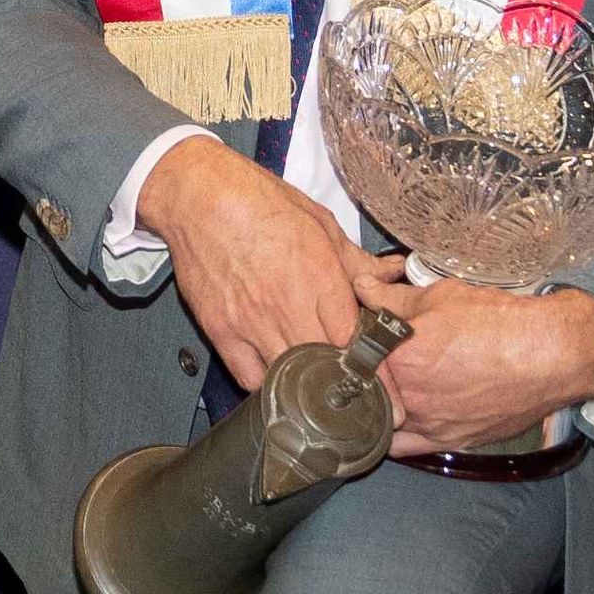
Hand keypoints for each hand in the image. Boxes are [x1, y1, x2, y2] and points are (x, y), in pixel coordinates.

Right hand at [140, 135, 394, 392]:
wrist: (199, 196)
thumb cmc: (260, 202)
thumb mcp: (319, 222)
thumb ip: (357, 259)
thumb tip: (393, 272)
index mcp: (319, 277)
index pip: (355, 341)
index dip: (373, 368)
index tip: (385, 389)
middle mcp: (288, 304)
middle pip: (326, 367)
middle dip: (345, 385)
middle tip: (358, 396)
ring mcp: (252, 322)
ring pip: (290, 378)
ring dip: (307, 387)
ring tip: (319, 389)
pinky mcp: (221, 331)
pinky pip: (250, 378)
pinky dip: (267, 385)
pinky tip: (278, 377)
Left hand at [370, 272, 593, 458]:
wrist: (550, 355)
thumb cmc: (500, 323)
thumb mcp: (441, 296)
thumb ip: (392, 296)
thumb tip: (362, 286)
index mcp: (397, 357)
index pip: (352, 347)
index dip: (352, 333)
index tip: (357, 326)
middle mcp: (407, 396)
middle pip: (363, 384)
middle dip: (362, 367)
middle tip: (372, 351)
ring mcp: (426, 424)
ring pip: (379, 418)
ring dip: (374, 402)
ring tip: (381, 383)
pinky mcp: (447, 442)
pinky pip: (403, 446)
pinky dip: (391, 434)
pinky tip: (390, 418)